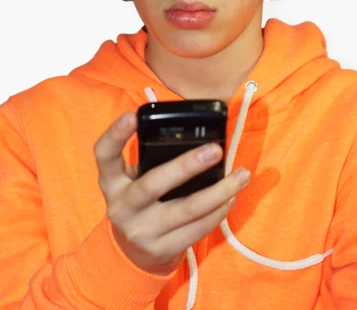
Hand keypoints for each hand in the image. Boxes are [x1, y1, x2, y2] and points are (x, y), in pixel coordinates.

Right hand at [94, 111, 250, 275]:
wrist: (132, 253)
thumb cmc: (140, 200)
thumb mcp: (132, 178)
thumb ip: (150, 159)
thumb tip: (196, 136)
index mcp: (112, 181)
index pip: (104, 155)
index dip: (115, 134)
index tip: (131, 114)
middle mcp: (121, 206)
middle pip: (152, 184)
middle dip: (186, 166)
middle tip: (215, 150)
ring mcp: (141, 231)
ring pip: (185, 209)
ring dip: (219, 191)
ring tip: (242, 175)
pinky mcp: (162, 250)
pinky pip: (197, 229)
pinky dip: (218, 211)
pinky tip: (232, 196)